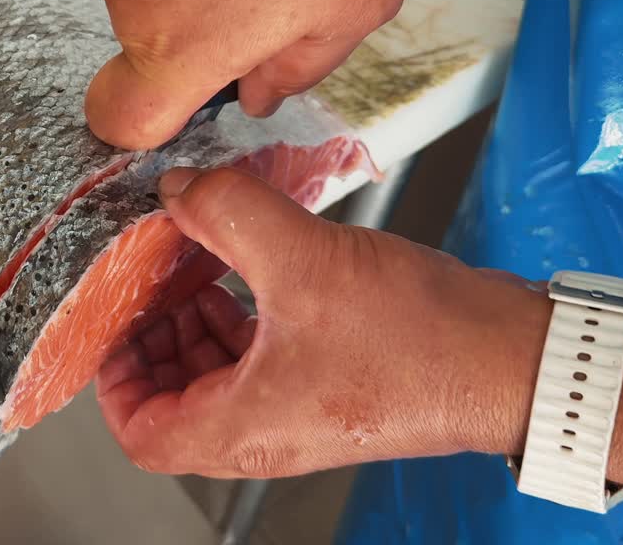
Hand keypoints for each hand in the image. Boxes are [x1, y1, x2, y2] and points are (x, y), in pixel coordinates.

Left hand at [96, 167, 548, 477]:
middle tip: (147, 287)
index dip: (115, 385)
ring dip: (196, 328)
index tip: (109, 331)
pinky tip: (246, 272)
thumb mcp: (303, 260)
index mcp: (244, 427)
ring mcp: (302, 412)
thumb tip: (178, 187)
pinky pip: (263, 362)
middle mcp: (268, 431)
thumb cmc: (421, 342)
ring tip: (191, 269)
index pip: (144, 435)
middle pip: (175, 407)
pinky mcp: (332, 386)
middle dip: (154, 344)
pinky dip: (240, 322)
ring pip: (219, 382)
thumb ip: (227, 214)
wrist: (513, 359)